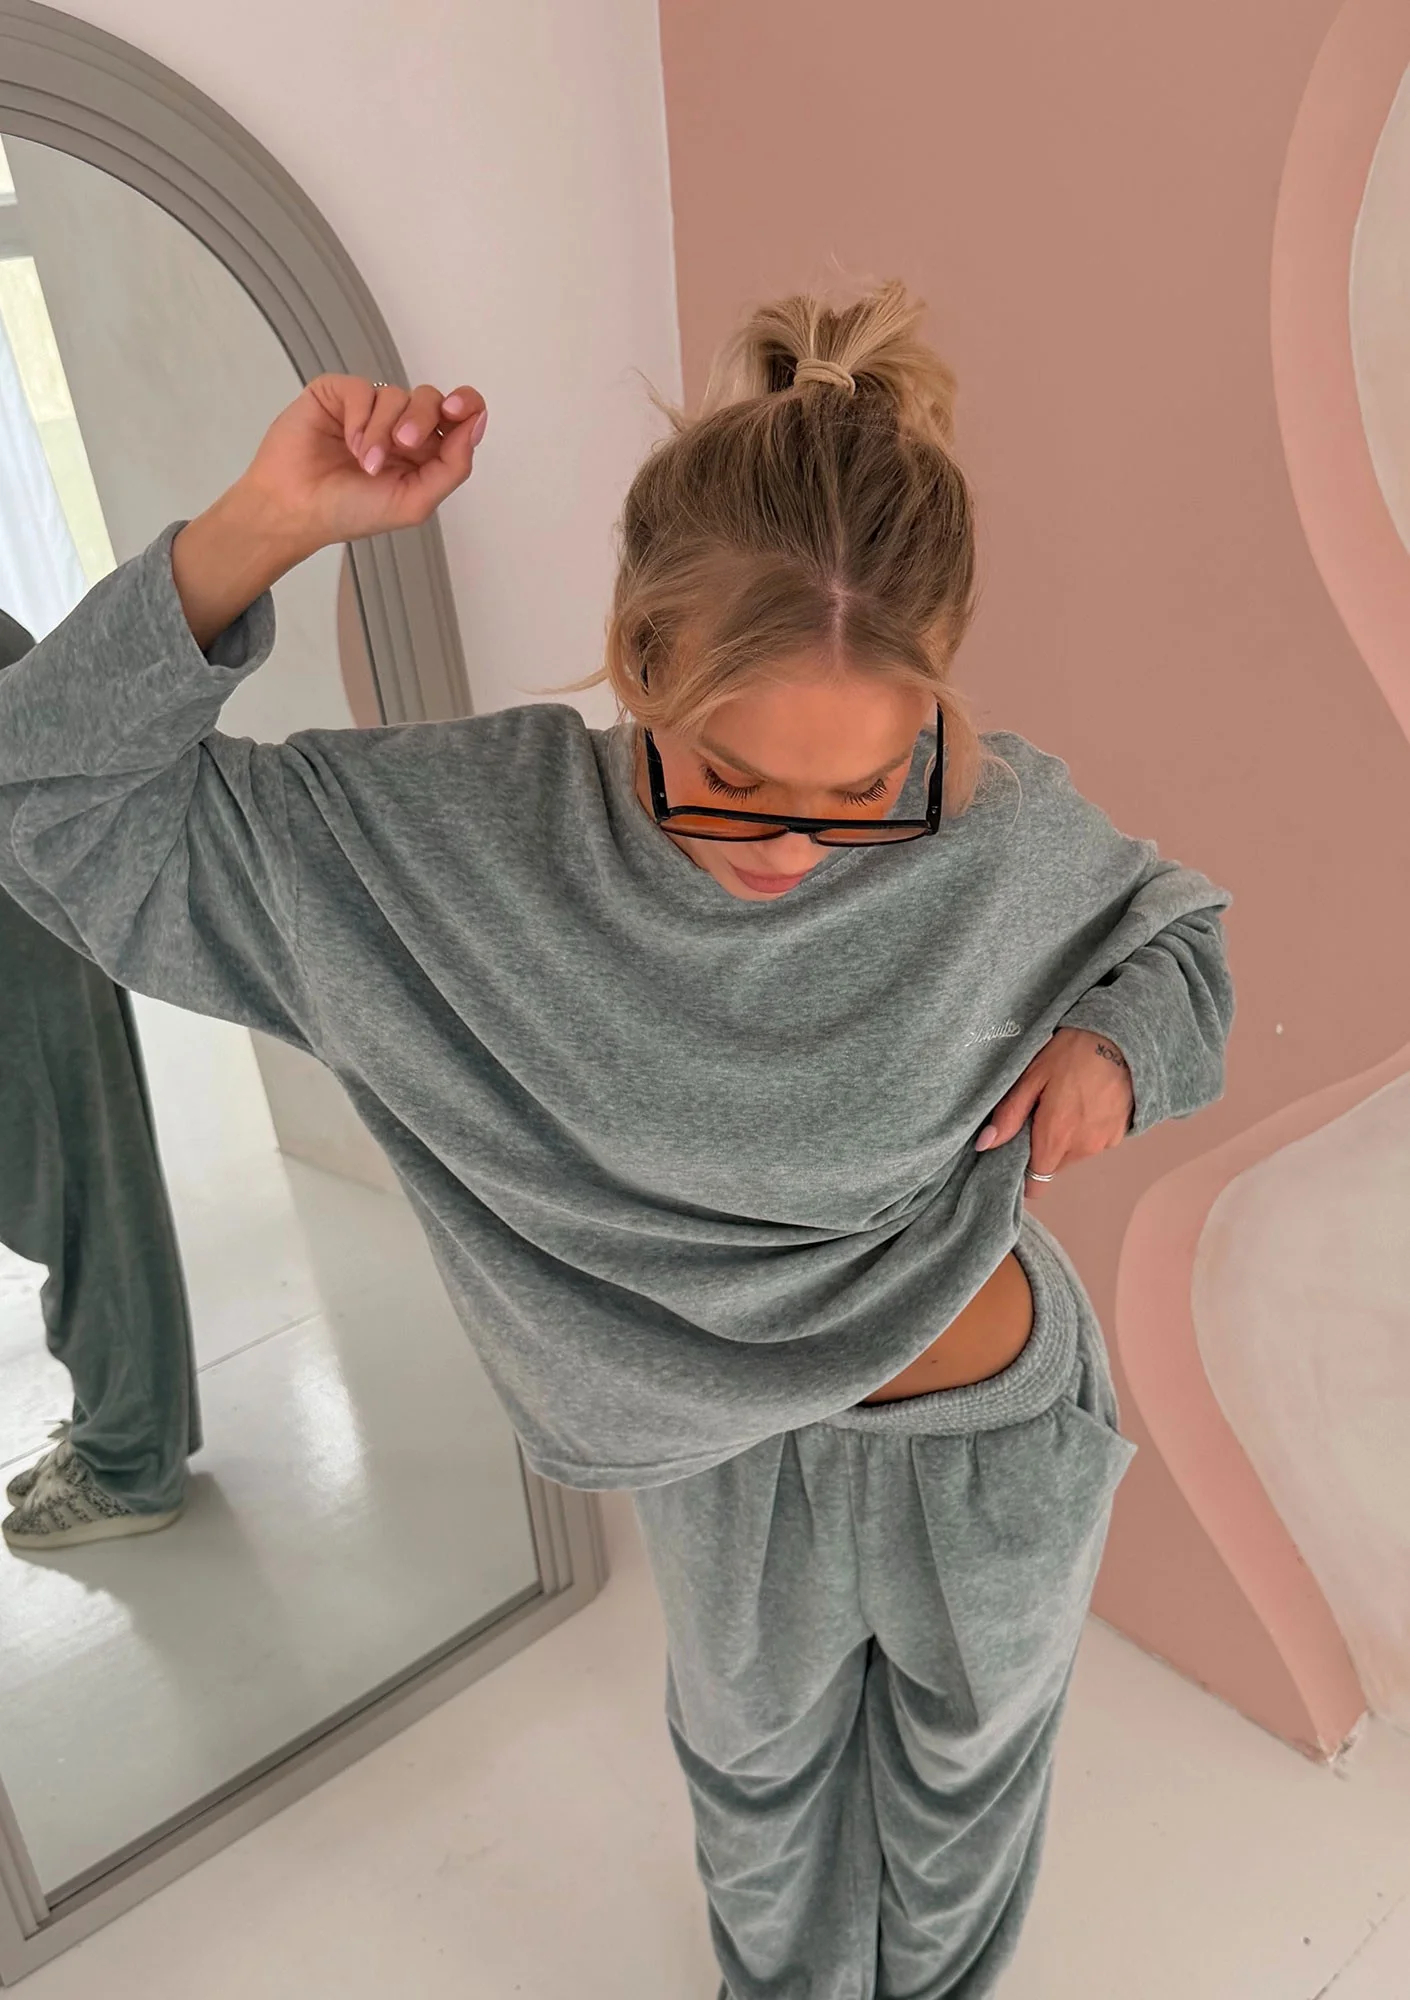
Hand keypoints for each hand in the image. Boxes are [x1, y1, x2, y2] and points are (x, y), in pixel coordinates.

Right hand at [238, 374, 486, 557]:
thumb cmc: (350, 511)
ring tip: (364, 462)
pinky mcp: (337, 395)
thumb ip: (452, 467)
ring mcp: (368, 409)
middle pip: (430, 399)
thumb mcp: (415, 502)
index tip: (458, 411)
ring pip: (396, 394)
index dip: (466, 405)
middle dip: (422, 419)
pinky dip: (360, 418)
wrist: (297, 509)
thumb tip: (475, 427)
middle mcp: (398, 426)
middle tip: (405, 444)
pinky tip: (348, 442)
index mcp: (423, 452)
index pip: (457, 417)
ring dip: (383, 431)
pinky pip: (363, 389)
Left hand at [974, 1027, 1134, 1193]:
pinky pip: (1094, 1143)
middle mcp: (1082, 1148)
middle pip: (1053, 1166)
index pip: (1036, 1183)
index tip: (1018, 1154)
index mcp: (1055, 1137)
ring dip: (1066, 1139)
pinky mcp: (1120, 1134)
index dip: (1024, 1175)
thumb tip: (985, 1145)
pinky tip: (1086, 1102)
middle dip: (1043, 1149)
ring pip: (1074, 1154)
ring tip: (1066, 1103)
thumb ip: (1009, 1115)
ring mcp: (1104, 1143)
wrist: (1121, 1038)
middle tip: (1041, 1114)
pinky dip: (1087, 1130)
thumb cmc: (1072, 1053)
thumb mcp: (1032, 1077)